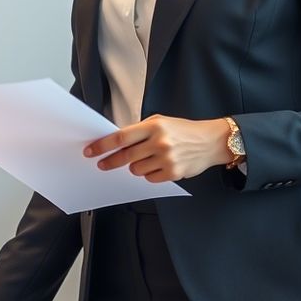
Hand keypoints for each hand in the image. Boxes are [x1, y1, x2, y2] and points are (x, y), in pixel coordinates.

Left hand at [84, 115, 233, 181]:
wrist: (210, 141)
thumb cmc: (183, 130)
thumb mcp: (161, 122)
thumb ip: (140, 130)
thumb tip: (117, 142)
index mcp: (154, 126)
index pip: (121, 137)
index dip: (103, 145)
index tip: (91, 150)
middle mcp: (159, 142)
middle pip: (125, 156)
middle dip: (109, 161)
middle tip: (101, 164)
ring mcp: (166, 158)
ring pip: (136, 169)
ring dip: (135, 166)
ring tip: (147, 159)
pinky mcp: (173, 173)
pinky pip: (149, 178)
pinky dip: (149, 174)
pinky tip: (158, 165)